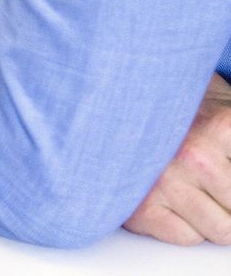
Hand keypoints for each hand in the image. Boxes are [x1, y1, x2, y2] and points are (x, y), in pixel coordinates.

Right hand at [124, 73, 230, 244]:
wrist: (120, 102)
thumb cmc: (181, 110)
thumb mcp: (228, 110)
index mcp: (222, 126)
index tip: (224, 179)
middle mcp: (194, 155)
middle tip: (215, 182)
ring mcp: (164, 182)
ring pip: (221, 231)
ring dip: (216, 218)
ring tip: (201, 191)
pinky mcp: (141, 207)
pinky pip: (186, 237)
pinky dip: (186, 226)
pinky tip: (175, 199)